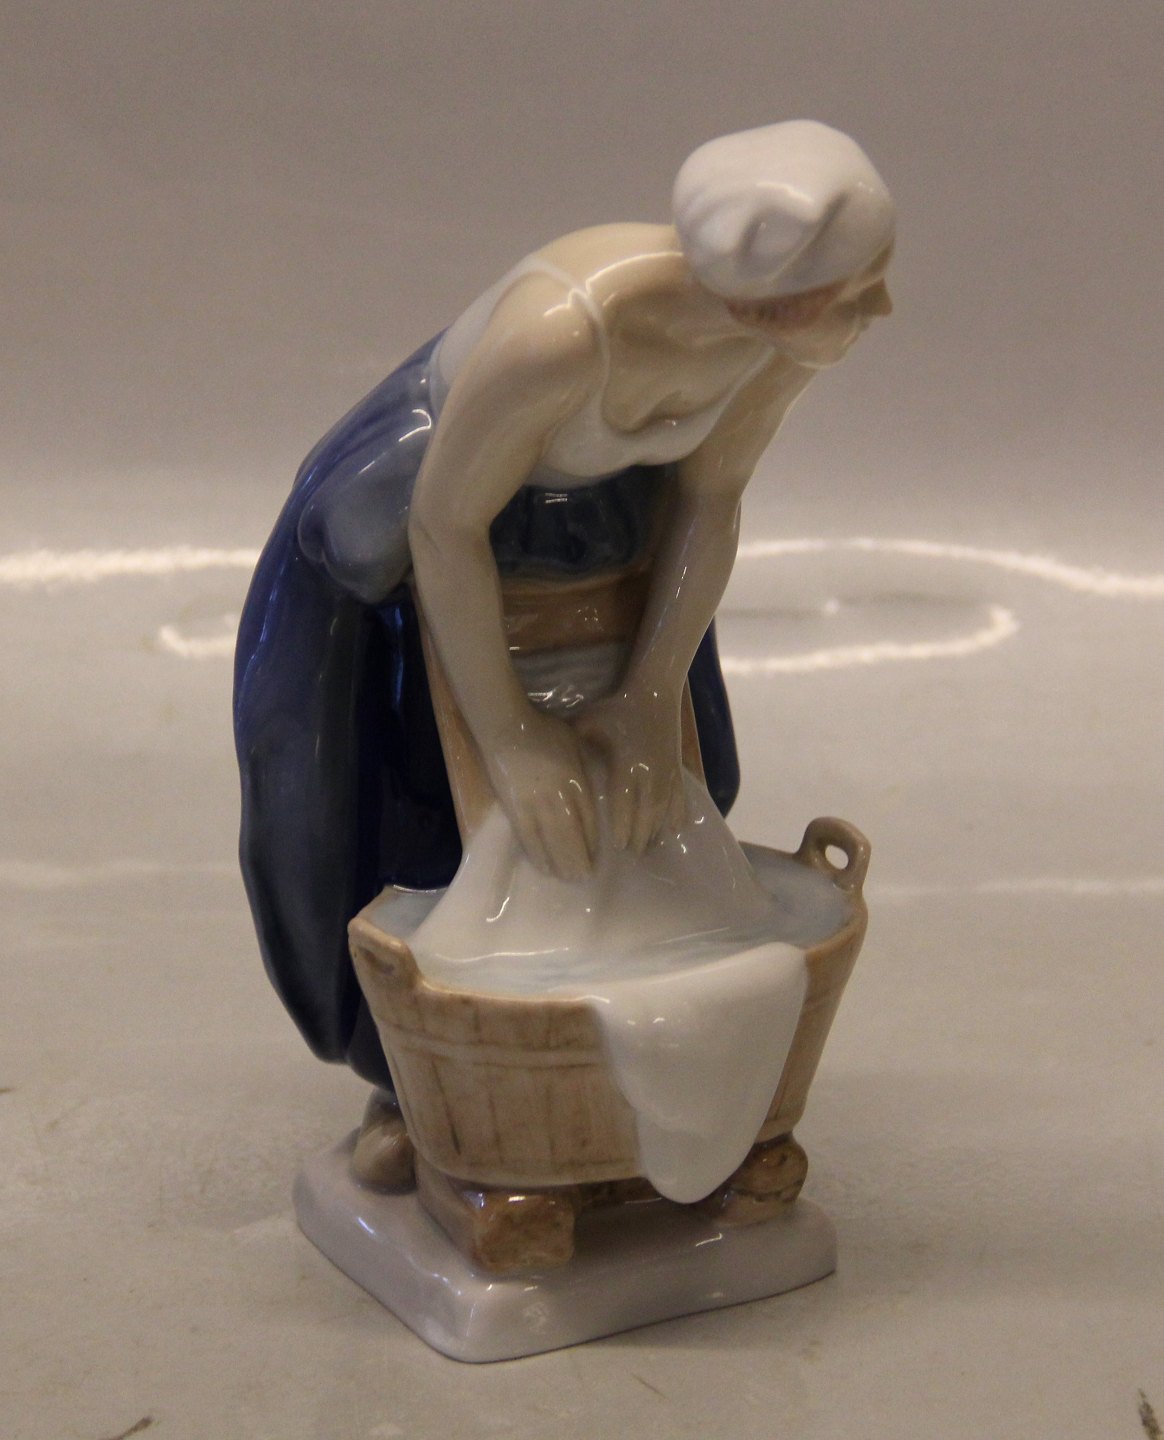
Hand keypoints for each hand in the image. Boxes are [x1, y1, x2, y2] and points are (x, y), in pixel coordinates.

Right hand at [484, 710, 598, 879]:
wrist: (506, 729)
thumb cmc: (545, 732)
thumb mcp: (576, 745)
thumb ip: (586, 769)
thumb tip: (595, 791)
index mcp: (575, 781)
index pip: (588, 819)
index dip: (593, 842)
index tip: (598, 857)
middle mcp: (557, 797)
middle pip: (571, 836)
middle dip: (579, 860)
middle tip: (585, 878)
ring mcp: (533, 805)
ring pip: (550, 842)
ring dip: (560, 863)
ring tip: (568, 879)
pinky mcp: (514, 810)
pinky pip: (528, 839)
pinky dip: (537, 856)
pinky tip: (543, 867)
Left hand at [578, 688, 686, 852]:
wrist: (655, 691)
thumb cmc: (617, 707)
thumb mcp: (590, 721)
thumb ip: (575, 741)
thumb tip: (553, 761)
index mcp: (626, 763)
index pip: (624, 803)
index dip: (622, 826)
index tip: (617, 846)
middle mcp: (649, 771)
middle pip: (647, 813)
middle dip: (640, 836)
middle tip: (631, 854)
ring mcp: (667, 771)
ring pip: (664, 809)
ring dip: (657, 831)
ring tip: (649, 848)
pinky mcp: (678, 768)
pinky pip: (681, 797)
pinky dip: (678, 815)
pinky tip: (675, 830)